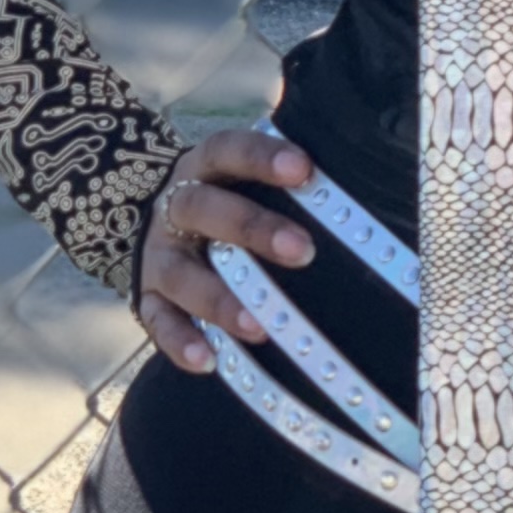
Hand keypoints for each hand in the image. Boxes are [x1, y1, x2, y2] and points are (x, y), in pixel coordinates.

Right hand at [134, 128, 315, 371]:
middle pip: (204, 209)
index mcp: (203, 171)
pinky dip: (180, 341)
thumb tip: (365, 188)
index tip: (304, 169)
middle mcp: (174, 210)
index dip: (261, 157)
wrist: (154, 227)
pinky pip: (158, 320)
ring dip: (220, 300)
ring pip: (182, 273)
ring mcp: (158, 257)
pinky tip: (208, 361)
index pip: (227, 151)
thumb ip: (286, 184)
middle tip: (303, 251)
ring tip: (259, 326)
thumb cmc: (225, 204)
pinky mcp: (147, 298)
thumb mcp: (241, 182)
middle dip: (252, 229)